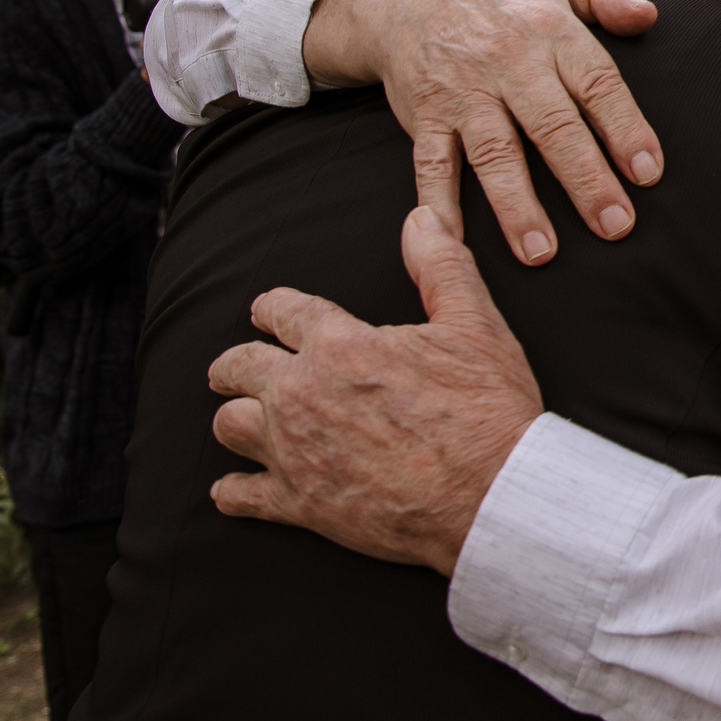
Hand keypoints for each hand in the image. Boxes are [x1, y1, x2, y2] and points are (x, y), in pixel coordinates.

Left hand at [207, 208, 542, 575]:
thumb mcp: (475, 324)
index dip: (271, 306)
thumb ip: (441, 265)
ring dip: (235, 417)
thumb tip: (422, 216)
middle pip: (239, 366)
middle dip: (235, 362)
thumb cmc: (487, 410)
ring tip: (243, 418)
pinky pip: (240, 495)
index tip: (264, 310)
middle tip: (234, 365)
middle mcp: (302, 394)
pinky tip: (233, 488)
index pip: (285, 311)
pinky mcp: (299, 504)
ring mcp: (295, 451)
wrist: (491, 494)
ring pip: (229, 425)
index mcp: (341, 345)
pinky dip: (233, 490)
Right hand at [303, 0, 662, 263]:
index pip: (597, 85)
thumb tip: (649, 15)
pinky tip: (454, 240)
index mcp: (550, 32)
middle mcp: (508, 63)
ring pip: (495, 153)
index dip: (625, 129)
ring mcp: (463, 93)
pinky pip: (432, 164)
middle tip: (616, 226)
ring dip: (518, 206)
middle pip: (553, 128)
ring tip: (542, 252)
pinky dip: (440, 203)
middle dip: (586, 181)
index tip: (648, 173)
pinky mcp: (425, 116)